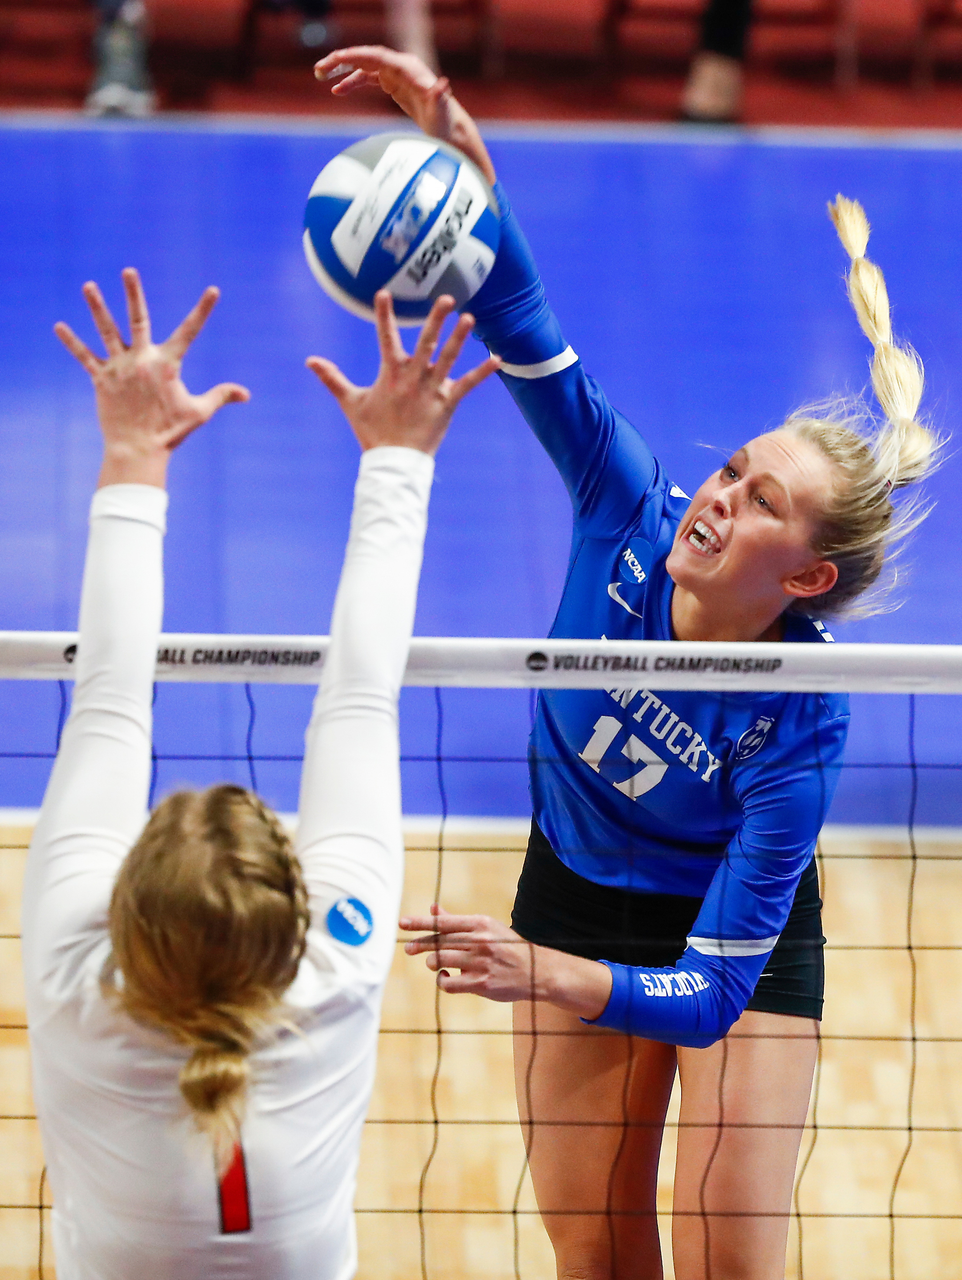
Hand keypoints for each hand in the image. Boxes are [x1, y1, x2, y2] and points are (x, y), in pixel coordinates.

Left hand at [55, 268, 249, 488]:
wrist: (138, 450)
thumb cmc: (171, 432)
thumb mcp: (199, 412)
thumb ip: (221, 396)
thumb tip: (247, 394)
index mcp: (167, 364)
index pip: (190, 331)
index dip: (203, 310)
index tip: (213, 290)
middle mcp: (142, 360)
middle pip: (138, 319)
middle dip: (133, 293)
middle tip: (129, 270)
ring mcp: (119, 368)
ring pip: (107, 331)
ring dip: (97, 307)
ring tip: (88, 285)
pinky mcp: (101, 380)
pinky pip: (84, 357)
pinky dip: (71, 342)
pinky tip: (59, 326)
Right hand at [307, 291, 499, 455]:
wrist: (394, 462)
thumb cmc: (372, 431)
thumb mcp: (351, 402)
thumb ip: (332, 378)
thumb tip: (309, 360)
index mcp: (390, 373)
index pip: (385, 337)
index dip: (384, 315)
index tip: (383, 293)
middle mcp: (413, 377)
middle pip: (425, 342)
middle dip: (435, 320)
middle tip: (446, 298)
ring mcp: (432, 390)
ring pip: (448, 358)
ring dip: (459, 338)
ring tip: (469, 318)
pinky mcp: (447, 404)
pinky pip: (467, 385)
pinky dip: (482, 372)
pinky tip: (497, 358)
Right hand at [314, 45, 495, 185]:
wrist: (449, 130)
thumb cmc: (445, 124)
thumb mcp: (442, 113)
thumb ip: (439, 97)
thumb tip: (443, 84)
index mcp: (409, 69)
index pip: (378, 56)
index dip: (356, 56)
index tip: (336, 59)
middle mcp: (402, 67)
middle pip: (367, 56)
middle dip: (342, 60)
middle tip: (319, 68)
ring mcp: (396, 75)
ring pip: (364, 67)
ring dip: (343, 70)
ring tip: (320, 76)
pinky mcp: (393, 85)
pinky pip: (368, 79)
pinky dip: (352, 83)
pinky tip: (337, 91)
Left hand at [400, 903, 612, 1017]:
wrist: (536, 971)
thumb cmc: (507, 946)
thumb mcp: (486, 928)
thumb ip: (457, 921)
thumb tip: (433, 909)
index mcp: (479, 923)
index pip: (443, 922)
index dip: (420, 923)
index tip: (402, 923)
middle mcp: (479, 941)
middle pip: (438, 942)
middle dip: (419, 945)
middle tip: (407, 948)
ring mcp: (480, 963)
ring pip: (440, 962)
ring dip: (433, 963)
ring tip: (436, 964)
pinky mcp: (481, 983)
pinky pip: (449, 984)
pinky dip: (443, 981)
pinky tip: (447, 977)